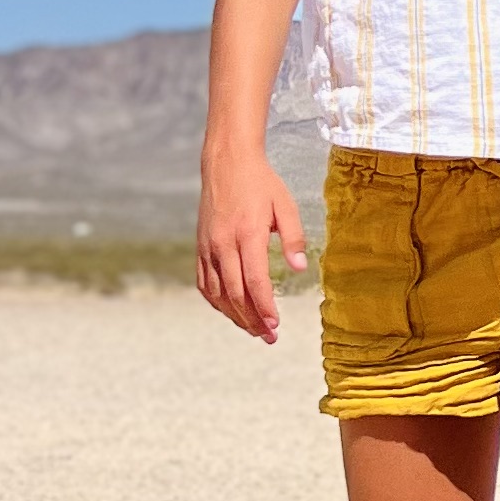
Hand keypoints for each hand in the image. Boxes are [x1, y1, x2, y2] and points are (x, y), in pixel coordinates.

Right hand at [197, 150, 308, 343]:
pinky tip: (229, 310)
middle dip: (252, 319)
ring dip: (234, 315)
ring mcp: (208, 247)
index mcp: (247, 233)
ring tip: (253, 330)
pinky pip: (204, 282)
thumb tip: (299, 268)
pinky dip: (216, 301)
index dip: (264, 306)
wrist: (226, 163)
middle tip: (269, 337)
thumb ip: (293, 238)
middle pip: (235, 292)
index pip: (254, 280)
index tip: (275, 324)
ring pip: (217, 292)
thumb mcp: (285, 205)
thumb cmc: (261, 184)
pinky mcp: (200, 247)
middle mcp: (223, 244)